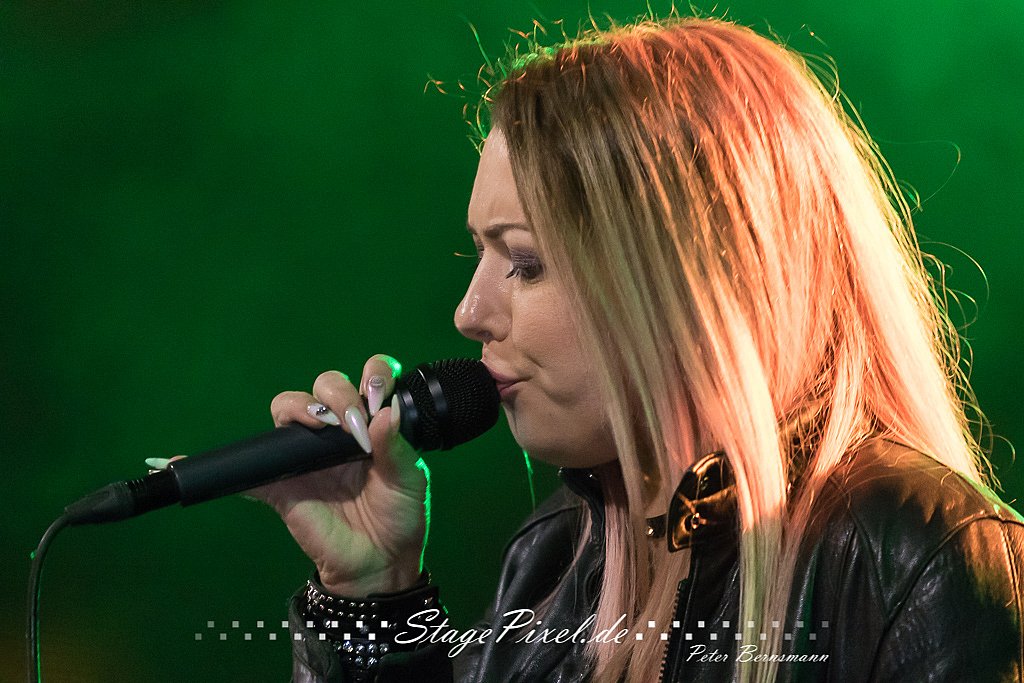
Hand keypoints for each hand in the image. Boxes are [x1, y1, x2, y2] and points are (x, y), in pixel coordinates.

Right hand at [247, 354, 427, 596]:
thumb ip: (397, 447)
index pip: (369, 380)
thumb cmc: (400, 515)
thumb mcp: (409, 481)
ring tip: (322, 426)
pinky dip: (238, 467)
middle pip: (325, 386)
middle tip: (353, 422)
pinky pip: (253, 471)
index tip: (377, 392)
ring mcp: (308, 455)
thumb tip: (386, 412)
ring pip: (288, 409)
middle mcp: (339, 431)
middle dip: (338, 392)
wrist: (381, 563)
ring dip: (301, 407)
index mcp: (372, 424)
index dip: (373, 373)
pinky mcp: (284, 484)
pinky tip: (223, 464)